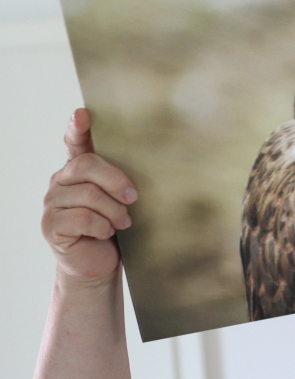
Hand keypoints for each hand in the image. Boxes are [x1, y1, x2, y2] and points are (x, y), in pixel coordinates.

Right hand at [41, 109, 136, 283]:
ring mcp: (52, 203)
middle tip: (133, 198)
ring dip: (113, 211)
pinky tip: (107, 233)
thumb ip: (127, 180)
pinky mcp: (51, 225)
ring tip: (122, 223)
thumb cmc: (116, 228)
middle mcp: (61, 181)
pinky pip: (83, 218)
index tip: (83, 114)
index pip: (74, 143)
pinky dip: (102, 227)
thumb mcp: (124, 201)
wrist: (101, 264)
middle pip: (85, 165)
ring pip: (88, 195)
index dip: (77, 128)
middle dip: (115, 180)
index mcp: (79, 170)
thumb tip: (160, 160)